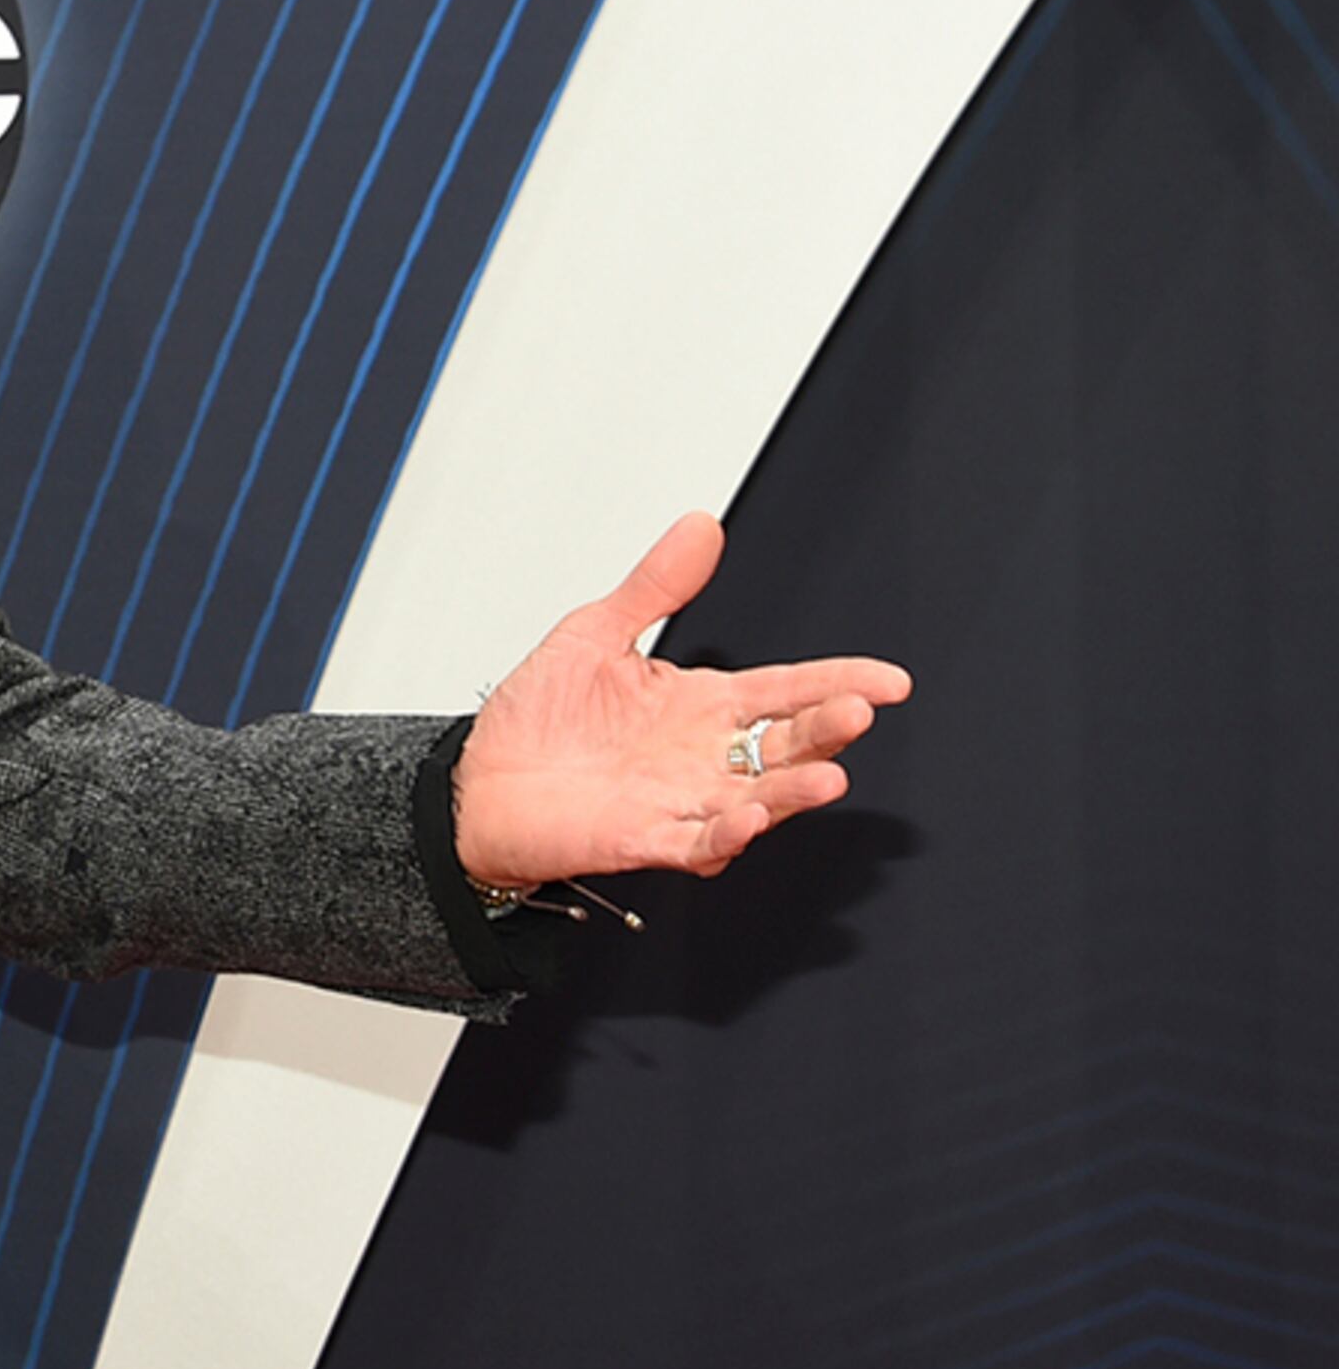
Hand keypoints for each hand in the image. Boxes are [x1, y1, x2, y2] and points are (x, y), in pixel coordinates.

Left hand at [452, 513, 910, 891]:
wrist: (480, 783)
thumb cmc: (538, 719)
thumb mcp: (595, 633)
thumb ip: (655, 586)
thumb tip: (699, 527)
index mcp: (700, 704)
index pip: (787, 690)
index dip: (839, 682)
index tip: (889, 680)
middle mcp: (702, 756)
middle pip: (785, 745)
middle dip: (826, 730)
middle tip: (856, 711)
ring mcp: (680, 800)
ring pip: (757, 799)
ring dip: (791, 792)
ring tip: (825, 777)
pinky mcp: (645, 838)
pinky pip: (696, 841)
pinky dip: (724, 833)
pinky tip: (745, 816)